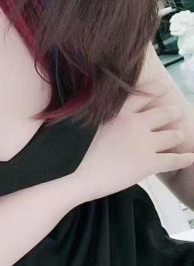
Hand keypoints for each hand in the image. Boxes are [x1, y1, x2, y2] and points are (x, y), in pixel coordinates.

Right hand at [72, 78, 193, 203]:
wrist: (83, 177)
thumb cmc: (86, 153)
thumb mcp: (97, 125)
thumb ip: (114, 116)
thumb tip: (127, 113)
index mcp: (119, 112)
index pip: (144, 94)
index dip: (156, 90)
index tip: (163, 89)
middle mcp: (134, 123)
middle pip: (166, 112)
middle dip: (174, 113)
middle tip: (176, 114)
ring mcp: (143, 143)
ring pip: (174, 135)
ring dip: (178, 136)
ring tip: (178, 137)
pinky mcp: (149, 163)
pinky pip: (175, 159)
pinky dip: (185, 158)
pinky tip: (190, 157)